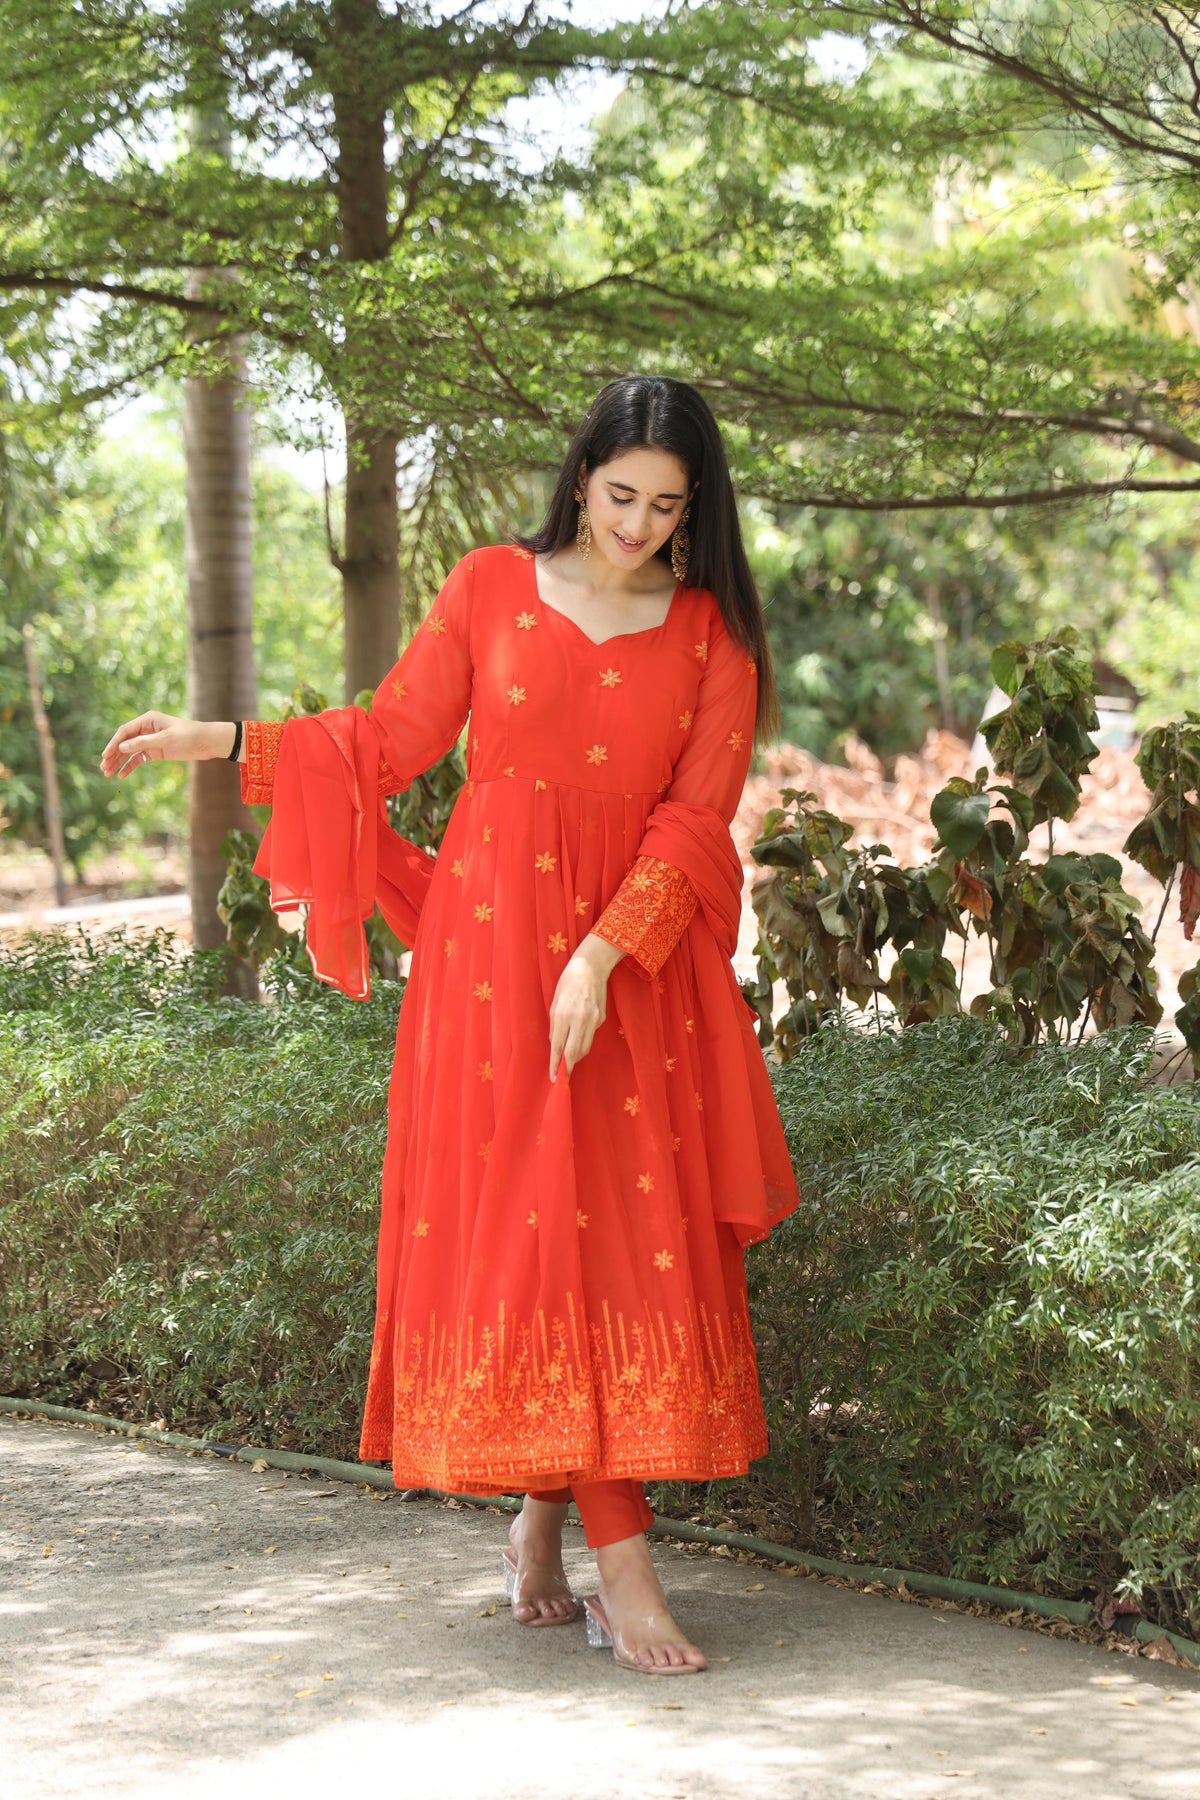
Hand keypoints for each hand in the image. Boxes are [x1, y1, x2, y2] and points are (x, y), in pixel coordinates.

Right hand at [99, 714, 231, 777]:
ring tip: (107, 773)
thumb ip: (144, 743)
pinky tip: (121, 775)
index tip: (105, 756)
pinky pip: (139, 758)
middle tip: (103, 768)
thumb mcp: (166, 739)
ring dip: (119, 762)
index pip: (125, 731)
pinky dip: (130, 766)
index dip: (113, 744)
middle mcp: (147, 728)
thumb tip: (122, 747)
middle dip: (113, 754)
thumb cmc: (189, 736)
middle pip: (124, 742)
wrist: (208, 742)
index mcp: (148, 720)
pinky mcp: (156, 751)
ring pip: (130, 751)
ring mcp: (151, 740)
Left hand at [548, 937, 621, 1080]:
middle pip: (575, 1053)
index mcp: (564, 1015)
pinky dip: (583, 1040)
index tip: (554, 1078)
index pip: (559, 1047)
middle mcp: (580, 1020)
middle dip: (568, 1067)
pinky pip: (590, 1035)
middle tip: (562, 1076)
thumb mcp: (554, 1002)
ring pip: (585, 1047)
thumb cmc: (568, 982)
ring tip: (568, 1058)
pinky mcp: (601, 1019)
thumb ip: (555, 1026)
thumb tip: (556, 1045)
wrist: (591, 967)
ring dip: (576, 1055)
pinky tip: (579, 1033)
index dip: (555, 1065)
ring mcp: (593, 1020)